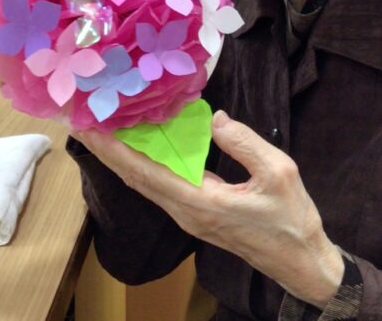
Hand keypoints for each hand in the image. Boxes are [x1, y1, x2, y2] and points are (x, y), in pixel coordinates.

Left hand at [72, 110, 343, 307]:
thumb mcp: (279, 173)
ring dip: (120, 157)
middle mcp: (186, 210)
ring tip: (101, 129)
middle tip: (82, 119)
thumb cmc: (291, 220)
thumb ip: (244, 143)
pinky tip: (136, 147)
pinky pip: (159, 186)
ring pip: (144, 183)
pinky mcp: (195, 213)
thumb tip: (214, 119)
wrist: (299, 261)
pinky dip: (141, 164)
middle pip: (136, 177)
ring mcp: (188, 215)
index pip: (147, 172)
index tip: (91, 128)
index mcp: (201, 201)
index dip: (115, 150)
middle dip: (107, 150)